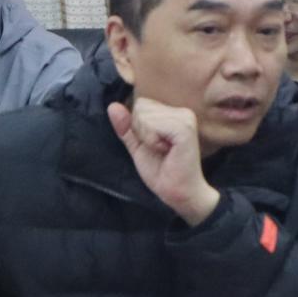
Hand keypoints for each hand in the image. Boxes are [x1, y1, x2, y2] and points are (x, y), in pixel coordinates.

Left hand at [107, 98, 219, 225]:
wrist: (178, 192)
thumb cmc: (161, 171)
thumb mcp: (137, 146)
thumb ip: (126, 126)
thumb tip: (112, 106)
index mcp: (173, 113)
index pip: (140, 104)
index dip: (138, 127)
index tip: (154, 145)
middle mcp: (182, 111)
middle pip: (140, 107)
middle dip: (141, 132)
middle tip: (159, 149)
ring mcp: (185, 118)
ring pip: (144, 115)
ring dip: (147, 138)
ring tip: (164, 151)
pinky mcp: (184, 128)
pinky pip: (152, 126)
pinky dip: (152, 141)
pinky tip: (167, 151)